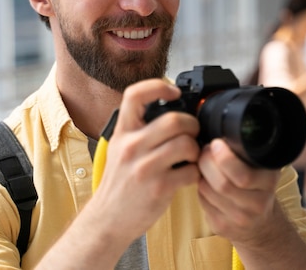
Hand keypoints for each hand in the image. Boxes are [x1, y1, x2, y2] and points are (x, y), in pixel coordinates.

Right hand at [91, 79, 200, 242]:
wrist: (108, 219)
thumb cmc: (121, 181)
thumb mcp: (120, 147)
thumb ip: (140, 128)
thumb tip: (172, 107)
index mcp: (122, 132)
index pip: (135, 95)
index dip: (158, 86)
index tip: (174, 92)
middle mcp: (131, 147)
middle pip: (174, 120)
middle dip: (192, 125)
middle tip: (193, 133)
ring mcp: (144, 168)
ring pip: (186, 144)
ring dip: (196, 149)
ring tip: (191, 156)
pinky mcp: (159, 188)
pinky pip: (191, 171)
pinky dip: (196, 172)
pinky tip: (188, 175)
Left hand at [197, 139, 280, 244]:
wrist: (261, 223)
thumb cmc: (256, 185)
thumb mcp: (262, 166)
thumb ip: (247, 151)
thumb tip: (219, 133)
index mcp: (269, 181)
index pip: (243, 174)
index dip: (224, 157)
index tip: (216, 143)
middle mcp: (258, 203)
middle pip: (222, 183)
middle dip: (207, 163)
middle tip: (204, 151)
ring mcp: (240, 218)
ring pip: (208, 191)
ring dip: (202, 175)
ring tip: (205, 166)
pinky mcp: (223, 227)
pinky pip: (203, 202)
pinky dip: (201, 189)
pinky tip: (208, 183)